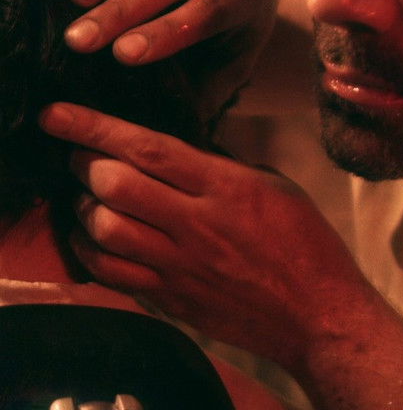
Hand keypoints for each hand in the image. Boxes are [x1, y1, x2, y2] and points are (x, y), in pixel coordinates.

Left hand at [39, 102, 367, 369]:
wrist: (317, 313)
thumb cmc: (306, 243)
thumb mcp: (275, 186)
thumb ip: (223, 168)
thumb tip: (179, 154)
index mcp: (226, 188)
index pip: (148, 150)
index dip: (95, 128)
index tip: (59, 116)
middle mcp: (196, 225)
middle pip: (114, 186)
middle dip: (84, 163)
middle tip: (81, 156)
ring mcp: (180, 267)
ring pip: (104, 230)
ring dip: (83, 206)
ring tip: (87, 195)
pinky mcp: (172, 300)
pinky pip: (112, 275)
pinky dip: (90, 251)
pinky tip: (94, 237)